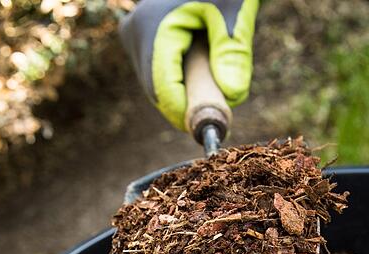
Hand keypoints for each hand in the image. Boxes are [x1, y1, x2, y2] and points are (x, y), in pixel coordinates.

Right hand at [119, 0, 257, 129]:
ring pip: (159, 85)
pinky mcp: (140, 43)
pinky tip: (205, 69)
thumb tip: (233, 95)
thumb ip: (233, 52)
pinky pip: (160, 75)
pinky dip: (184, 81)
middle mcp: (134, 34)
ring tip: (220, 78)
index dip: (185, 112)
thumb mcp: (235, 11)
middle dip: (190, 103)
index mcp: (152, 26)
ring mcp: (134, 39)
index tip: (212, 128)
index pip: (162, 86)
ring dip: (188, 92)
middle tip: (225, 107)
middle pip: (158, 89)